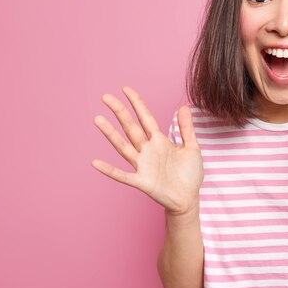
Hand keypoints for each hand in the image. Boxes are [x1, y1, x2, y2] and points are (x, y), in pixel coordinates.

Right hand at [91, 86, 202, 215]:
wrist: (189, 199)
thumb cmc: (189, 174)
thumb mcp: (192, 147)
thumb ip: (186, 128)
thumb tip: (184, 107)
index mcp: (159, 141)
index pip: (145, 117)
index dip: (137, 103)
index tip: (126, 89)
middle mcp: (148, 150)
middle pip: (131, 127)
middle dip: (120, 112)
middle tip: (105, 97)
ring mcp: (143, 165)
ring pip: (123, 146)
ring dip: (111, 134)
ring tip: (98, 119)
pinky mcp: (142, 182)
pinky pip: (123, 175)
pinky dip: (110, 170)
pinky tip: (95, 163)